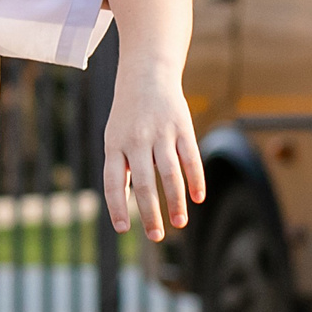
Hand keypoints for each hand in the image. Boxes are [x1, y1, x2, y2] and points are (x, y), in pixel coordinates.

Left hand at [100, 64, 205, 242]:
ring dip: (175, 201)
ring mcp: (161, 134)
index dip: (117, 206)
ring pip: (169, 174)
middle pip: (144, 183)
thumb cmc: (128, 116)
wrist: (146, 75)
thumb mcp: (115, 138)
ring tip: (179, 223)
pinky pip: (190, 158)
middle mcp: (136, 141)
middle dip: (150, 213)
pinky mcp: (182, 128)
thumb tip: (124, 204)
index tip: (123, 229)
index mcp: (115, 145)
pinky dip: (195, 180)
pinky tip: (198, 198)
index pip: (113, 182)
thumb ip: (121, 168)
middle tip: (156, 236)